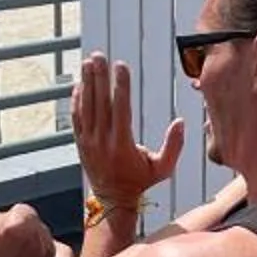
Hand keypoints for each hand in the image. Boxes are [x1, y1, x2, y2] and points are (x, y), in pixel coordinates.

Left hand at [72, 54, 182, 208]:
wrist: (113, 200)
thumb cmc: (141, 182)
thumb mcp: (163, 168)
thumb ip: (174, 146)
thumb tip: (180, 121)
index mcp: (122, 145)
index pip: (120, 109)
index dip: (120, 86)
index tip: (121, 66)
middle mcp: (102, 141)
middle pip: (100, 103)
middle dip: (99, 78)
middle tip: (99, 56)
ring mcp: (89, 142)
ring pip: (86, 107)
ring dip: (86, 83)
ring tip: (88, 62)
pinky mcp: (81, 143)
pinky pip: (77, 117)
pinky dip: (76, 100)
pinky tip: (79, 84)